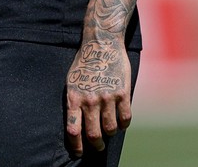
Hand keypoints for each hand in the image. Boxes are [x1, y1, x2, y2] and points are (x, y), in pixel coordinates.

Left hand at [65, 36, 132, 156]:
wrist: (101, 44)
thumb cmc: (84, 64)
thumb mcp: (72, 81)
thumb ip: (74, 102)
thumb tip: (76, 125)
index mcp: (74, 97)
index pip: (73, 129)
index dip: (76, 145)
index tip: (78, 153)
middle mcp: (90, 99)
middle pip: (93, 134)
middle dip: (95, 145)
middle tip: (97, 146)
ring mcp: (107, 97)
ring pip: (110, 129)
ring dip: (110, 134)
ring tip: (108, 132)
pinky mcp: (122, 93)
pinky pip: (125, 119)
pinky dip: (123, 125)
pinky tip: (120, 122)